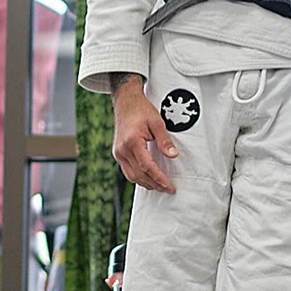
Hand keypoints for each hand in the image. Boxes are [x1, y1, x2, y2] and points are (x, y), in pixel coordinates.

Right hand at [111, 74, 177, 193]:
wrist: (125, 101)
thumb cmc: (141, 109)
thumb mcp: (157, 122)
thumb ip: (164, 140)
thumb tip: (173, 155)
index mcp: (132, 142)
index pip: (147, 166)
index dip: (158, 178)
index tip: (169, 186)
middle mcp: (122, 150)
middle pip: (139, 174)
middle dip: (154, 184)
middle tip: (168, 189)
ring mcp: (118, 152)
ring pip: (132, 176)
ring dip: (146, 183)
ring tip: (160, 186)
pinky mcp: (118, 153)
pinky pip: (127, 170)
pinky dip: (138, 177)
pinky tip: (148, 179)